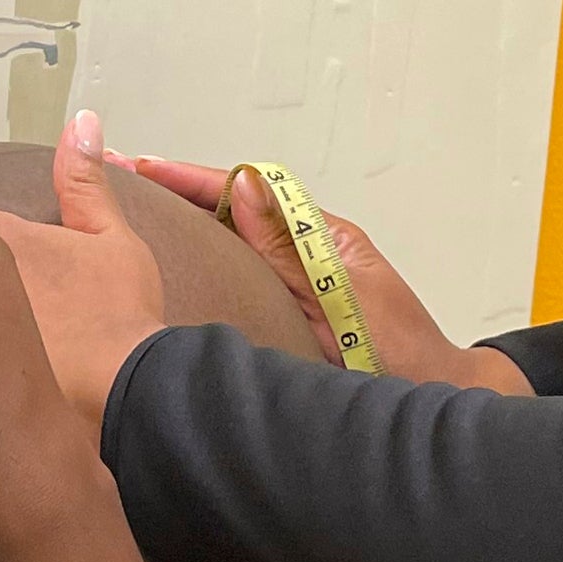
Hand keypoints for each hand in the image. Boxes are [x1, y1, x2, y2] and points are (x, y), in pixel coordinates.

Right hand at [110, 153, 526, 394]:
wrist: (434, 394)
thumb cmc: (400, 355)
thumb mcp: (339, 299)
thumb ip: (288, 249)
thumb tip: (245, 190)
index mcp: (322, 240)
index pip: (249, 192)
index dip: (193, 178)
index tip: (146, 167)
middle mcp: (311, 251)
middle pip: (238, 205)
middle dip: (182, 189)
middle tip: (128, 176)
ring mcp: (306, 277)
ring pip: (238, 234)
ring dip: (191, 217)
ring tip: (138, 208)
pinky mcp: (299, 305)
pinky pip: (246, 266)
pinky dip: (210, 253)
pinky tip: (181, 260)